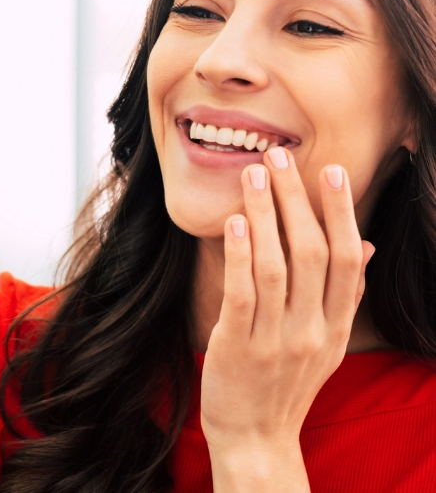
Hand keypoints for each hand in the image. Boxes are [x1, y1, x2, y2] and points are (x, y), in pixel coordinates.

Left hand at [200, 147, 373, 490]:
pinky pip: (242, 295)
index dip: (341, 213)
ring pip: (276, 266)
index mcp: (335, 327)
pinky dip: (240, 255)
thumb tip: (361, 245)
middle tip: (280, 157)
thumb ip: (342, 295)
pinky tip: (235, 222)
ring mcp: (275, 340)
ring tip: (254, 175)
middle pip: (312, 254)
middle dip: (297, 201)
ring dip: (265, 216)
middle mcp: (311, 331)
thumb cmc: (287, 380)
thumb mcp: (325, 343)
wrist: (256, 438)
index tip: (331, 172)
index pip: (346, 261)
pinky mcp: (237, 346)